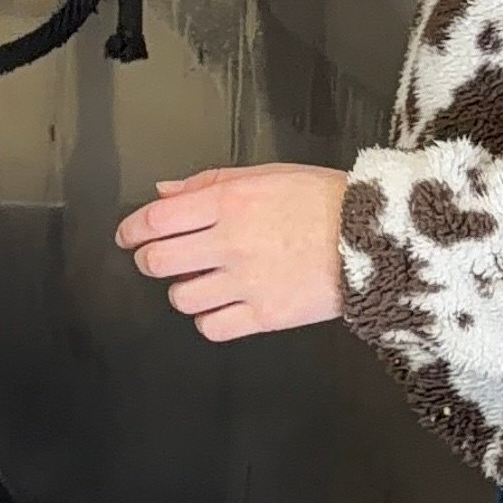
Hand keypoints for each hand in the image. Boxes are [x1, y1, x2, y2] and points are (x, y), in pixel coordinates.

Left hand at [117, 162, 347, 343]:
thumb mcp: (267, 174)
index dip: (132, 230)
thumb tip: (162, 193)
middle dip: (150, 260)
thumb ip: (210, 182)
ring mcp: (246, 283)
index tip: (127, 237)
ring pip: (181, 298)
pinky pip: (212, 327)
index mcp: (229, 201)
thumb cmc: (323, 200)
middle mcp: (230, 242)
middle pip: (158, 261)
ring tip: (202, 282)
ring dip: (184, 290)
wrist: (374, 240)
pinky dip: (210, 319)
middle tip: (159, 259)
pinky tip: (223, 306)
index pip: (156, 219)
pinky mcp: (264, 317)